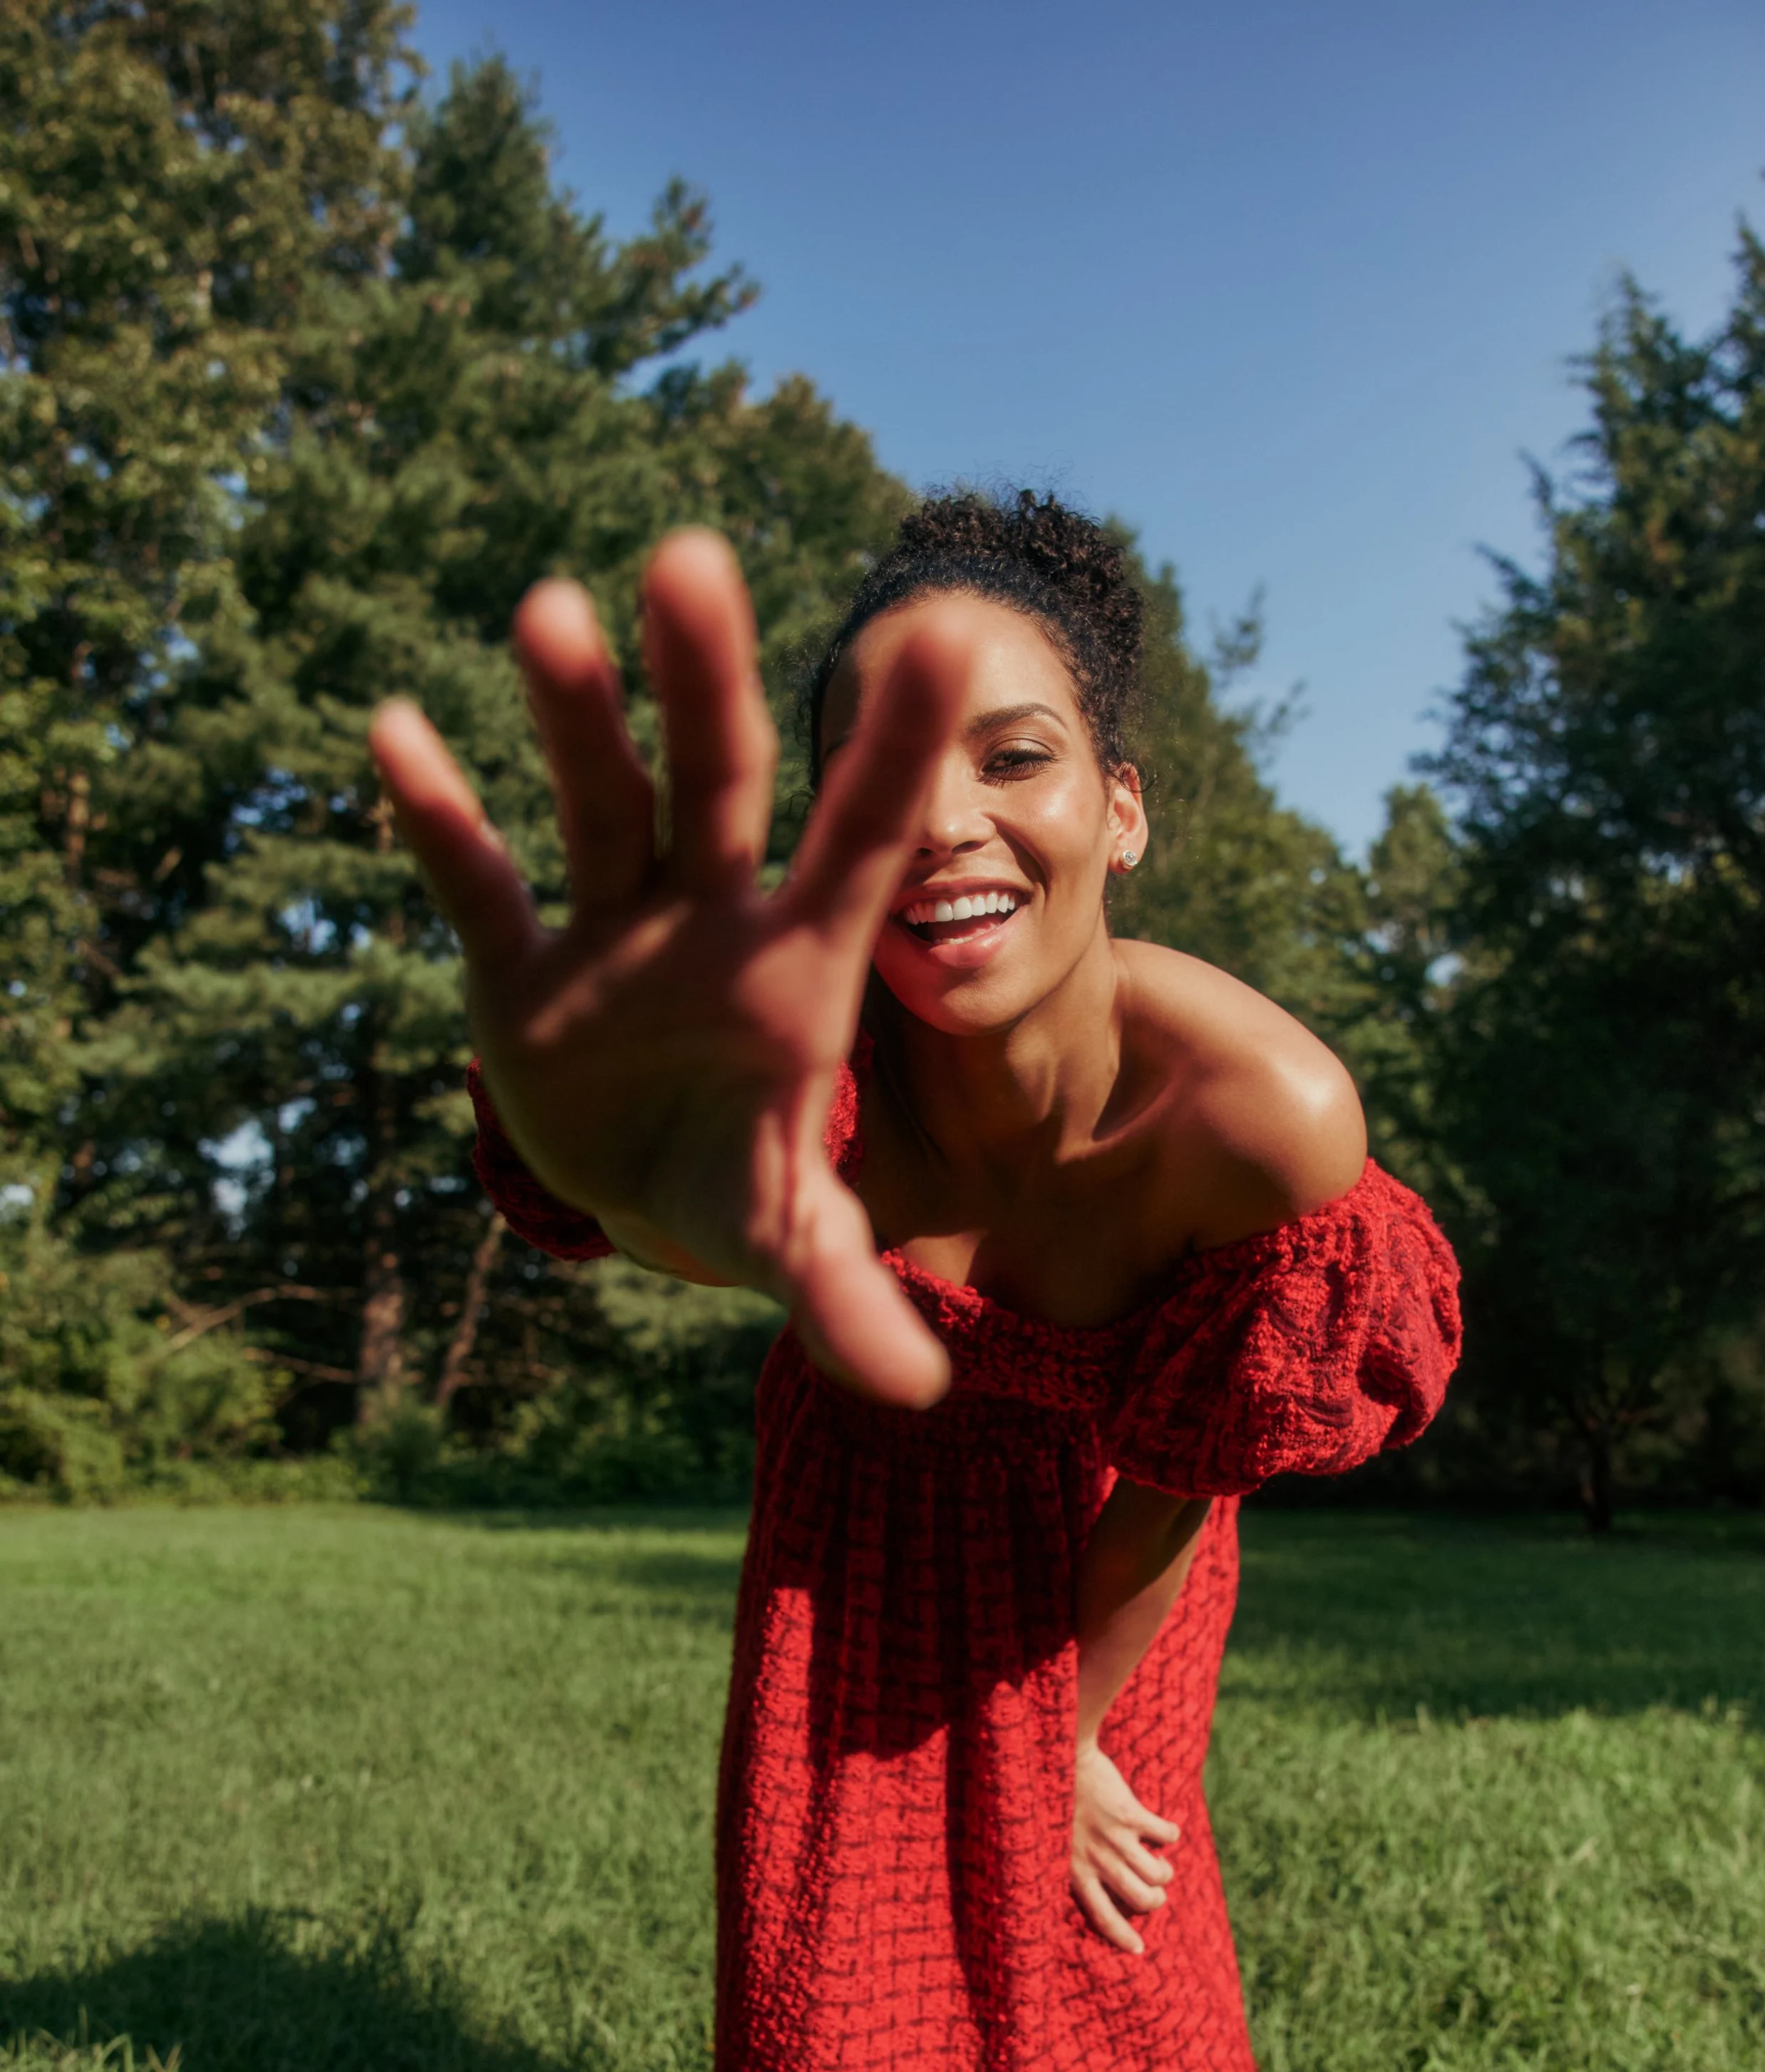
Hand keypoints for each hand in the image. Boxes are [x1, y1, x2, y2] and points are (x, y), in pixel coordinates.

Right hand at [368, 531, 969, 1406]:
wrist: (645, 1186)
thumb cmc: (742, 1180)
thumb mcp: (789, 1236)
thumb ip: (844, 1295)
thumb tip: (916, 1397)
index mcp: (801, 961)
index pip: (864, 841)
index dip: (898, 751)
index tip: (946, 632)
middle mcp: (710, 916)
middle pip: (716, 783)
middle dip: (703, 682)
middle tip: (692, 558)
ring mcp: (612, 929)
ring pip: (598, 806)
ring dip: (575, 718)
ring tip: (548, 611)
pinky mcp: (517, 968)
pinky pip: (481, 886)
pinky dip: (441, 821)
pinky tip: (395, 730)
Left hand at [1070, 1739, 1179, 1955]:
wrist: (1059, 1755)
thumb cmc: (1052, 1801)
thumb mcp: (1055, 1841)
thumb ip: (1077, 1863)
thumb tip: (1104, 1885)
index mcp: (1074, 1870)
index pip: (1101, 1916)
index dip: (1122, 1936)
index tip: (1138, 1950)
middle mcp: (1095, 1859)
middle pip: (1141, 1900)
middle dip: (1155, 1900)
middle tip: (1154, 1889)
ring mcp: (1114, 1838)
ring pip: (1158, 1874)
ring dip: (1164, 1870)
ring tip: (1158, 1860)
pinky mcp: (1130, 1813)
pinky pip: (1166, 1835)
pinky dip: (1169, 1834)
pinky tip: (1162, 1829)